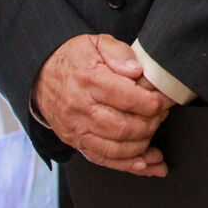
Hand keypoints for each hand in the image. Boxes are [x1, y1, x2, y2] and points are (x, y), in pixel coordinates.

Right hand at [33, 35, 171, 175]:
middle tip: (163, 114)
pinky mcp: (75, 142)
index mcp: (89, 80)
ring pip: (114, 147)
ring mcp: (77, 128)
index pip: (127, 97)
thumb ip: (119, 53)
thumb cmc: (75, 58)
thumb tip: (136, 70)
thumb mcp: (97, 43)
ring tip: (155, 133)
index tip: (167, 100)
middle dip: (151, 124)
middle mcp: (81, 108)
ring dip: (142, 146)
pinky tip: (146, 163)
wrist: (41, 75)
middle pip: (123, 127)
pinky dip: (126, 165)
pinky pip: (102, 159)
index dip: (153, 102)